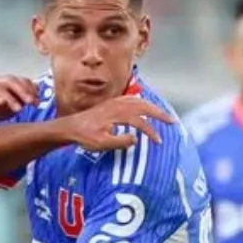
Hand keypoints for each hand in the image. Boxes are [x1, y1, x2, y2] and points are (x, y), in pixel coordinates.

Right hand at [0, 75, 36, 129]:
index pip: (19, 79)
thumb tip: (38, 98)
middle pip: (9, 81)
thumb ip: (24, 100)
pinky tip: (2, 103)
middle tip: (30, 102)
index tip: (37, 101)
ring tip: (18, 109)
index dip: (30, 88)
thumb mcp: (13, 107)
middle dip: (22, 91)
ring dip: (10, 97)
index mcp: (5, 84)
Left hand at [58, 95, 173, 151]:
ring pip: (139, 100)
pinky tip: (143, 106)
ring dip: (152, 107)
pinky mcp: (111, 103)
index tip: (159, 142)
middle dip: (160, 113)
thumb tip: (136, 139)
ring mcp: (114, 102)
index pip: (141, 122)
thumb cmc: (85, 137)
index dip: (152, 132)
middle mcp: (118, 105)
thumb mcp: (101, 144)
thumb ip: (120, 142)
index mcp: (118, 114)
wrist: (70, 127)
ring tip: (162, 114)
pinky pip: (131, 99)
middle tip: (172, 121)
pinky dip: (141, 101)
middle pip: (144, 106)